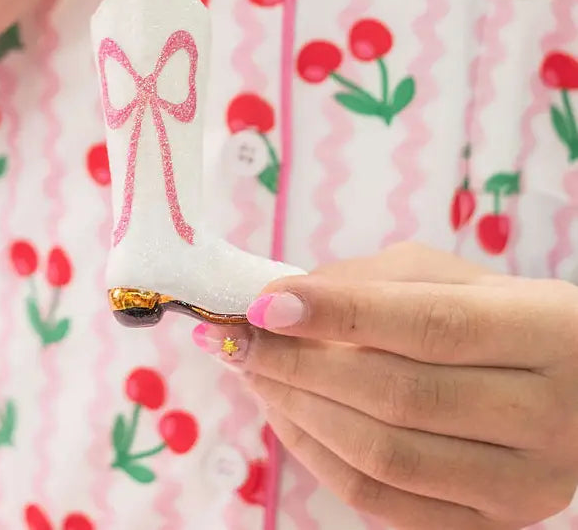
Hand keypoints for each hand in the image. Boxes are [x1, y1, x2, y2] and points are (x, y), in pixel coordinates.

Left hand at [194, 244, 577, 528]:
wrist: (572, 386)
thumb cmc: (496, 313)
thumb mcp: (446, 276)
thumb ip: (369, 282)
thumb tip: (279, 298)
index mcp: (542, 332)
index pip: (429, 325)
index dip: (339, 314)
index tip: (264, 303)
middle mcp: (544, 416)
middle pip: (399, 397)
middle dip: (299, 365)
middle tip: (237, 337)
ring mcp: (521, 485)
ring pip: (384, 457)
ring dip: (297, 410)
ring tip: (251, 370)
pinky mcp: (490, 523)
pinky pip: (382, 502)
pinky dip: (317, 455)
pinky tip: (284, 412)